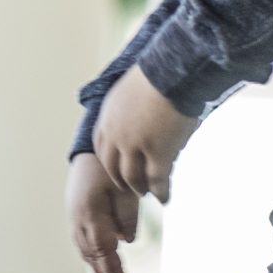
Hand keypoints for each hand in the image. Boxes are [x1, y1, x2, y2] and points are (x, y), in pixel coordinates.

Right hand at [67, 152, 139, 272]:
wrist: (88, 151)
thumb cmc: (109, 168)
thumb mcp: (125, 190)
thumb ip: (127, 216)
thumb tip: (127, 241)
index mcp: (90, 216)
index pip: (102, 254)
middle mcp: (78, 222)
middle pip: (92, 258)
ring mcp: (75, 221)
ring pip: (87, 254)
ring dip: (102, 270)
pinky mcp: (77, 219)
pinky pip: (85, 244)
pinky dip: (96, 258)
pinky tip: (106, 264)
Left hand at [93, 66, 197, 204]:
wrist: (171, 73)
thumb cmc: (157, 74)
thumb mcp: (128, 88)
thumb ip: (127, 104)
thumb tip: (135, 106)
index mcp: (108, 117)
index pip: (101, 146)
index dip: (108, 160)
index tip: (114, 167)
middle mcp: (117, 135)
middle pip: (112, 166)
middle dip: (119, 179)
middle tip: (128, 186)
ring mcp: (135, 146)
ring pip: (132, 177)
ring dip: (138, 187)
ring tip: (145, 192)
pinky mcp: (157, 152)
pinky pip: (157, 179)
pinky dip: (160, 192)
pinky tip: (165, 198)